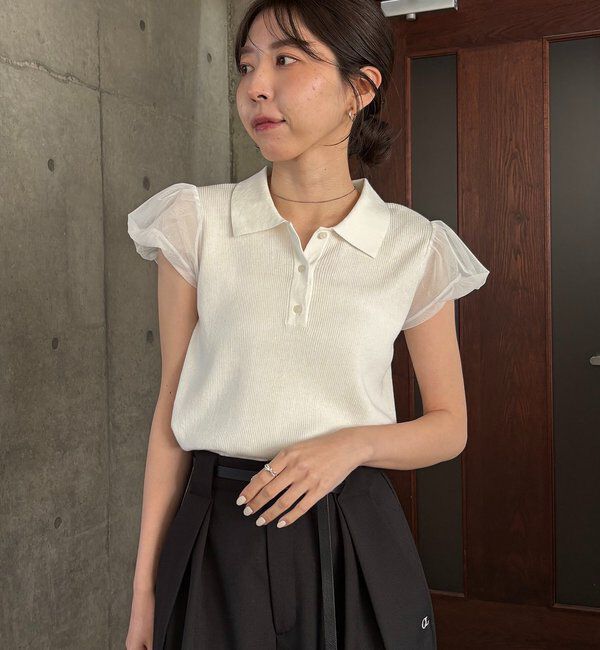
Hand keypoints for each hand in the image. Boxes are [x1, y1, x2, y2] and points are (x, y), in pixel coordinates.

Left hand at [234, 428, 367, 527]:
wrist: (346, 447)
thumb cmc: (321, 447)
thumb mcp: (297, 448)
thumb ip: (280, 462)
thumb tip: (261, 477)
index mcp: (288, 456)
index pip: (263, 476)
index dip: (250, 490)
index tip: (242, 498)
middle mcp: (296, 468)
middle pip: (270, 491)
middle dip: (255, 504)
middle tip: (248, 511)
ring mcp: (308, 480)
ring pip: (283, 502)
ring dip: (269, 514)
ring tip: (261, 520)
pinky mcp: (319, 490)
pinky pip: (301, 508)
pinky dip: (289, 518)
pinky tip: (281, 522)